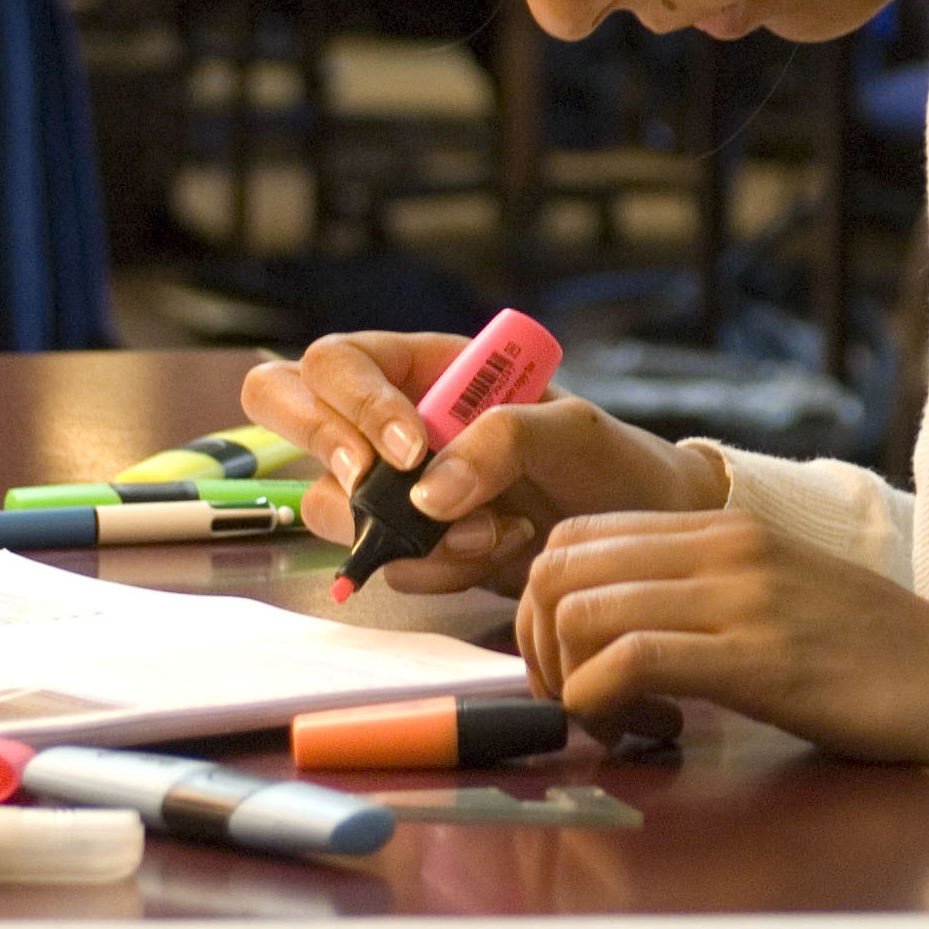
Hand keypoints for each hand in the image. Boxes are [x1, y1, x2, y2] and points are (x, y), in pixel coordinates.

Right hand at [242, 330, 724, 596]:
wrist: (641, 534)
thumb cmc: (612, 461)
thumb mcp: (573, 429)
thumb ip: (501, 439)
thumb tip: (424, 496)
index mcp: (427, 368)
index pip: (339, 361)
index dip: (354, 402)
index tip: (412, 451)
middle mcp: (392, 421)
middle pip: (288, 410)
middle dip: (331, 451)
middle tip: (390, 489)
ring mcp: (391, 487)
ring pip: (328, 503)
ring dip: (405, 527)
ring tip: (495, 531)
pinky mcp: (407, 546)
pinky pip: (378, 561)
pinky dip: (433, 568)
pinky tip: (494, 554)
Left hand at [515, 509, 928, 796]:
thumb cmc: (873, 660)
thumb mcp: (780, 596)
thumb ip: (707, 592)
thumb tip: (620, 629)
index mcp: (728, 528)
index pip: (579, 534)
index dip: (542, 604)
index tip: (566, 664)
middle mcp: (726, 547)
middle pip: (559, 567)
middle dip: (536, 644)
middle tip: (573, 699)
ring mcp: (741, 598)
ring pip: (581, 611)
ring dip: (570, 682)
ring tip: (615, 720)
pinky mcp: (757, 658)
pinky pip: (629, 660)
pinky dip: (606, 704)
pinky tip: (649, 730)